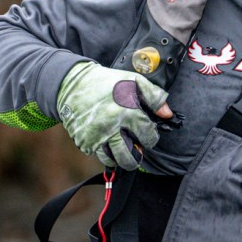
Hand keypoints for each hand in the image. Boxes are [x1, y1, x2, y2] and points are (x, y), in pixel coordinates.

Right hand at [56, 61, 172, 169]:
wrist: (73, 84)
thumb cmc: (107, 82)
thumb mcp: (134, 81)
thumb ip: (154, 97)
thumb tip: (167, 114)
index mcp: (127, 111)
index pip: (147, 134)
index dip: (152, 138)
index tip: (149, 136)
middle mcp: (112, 126)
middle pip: (129, 155)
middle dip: (137, 158)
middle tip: (139, 152)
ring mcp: (96, 135)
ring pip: (113, 159)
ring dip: (122, 160)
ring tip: (127, 156)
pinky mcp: (84, 139)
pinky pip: (98, 155)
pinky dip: (106, 154)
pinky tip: (110, 147)